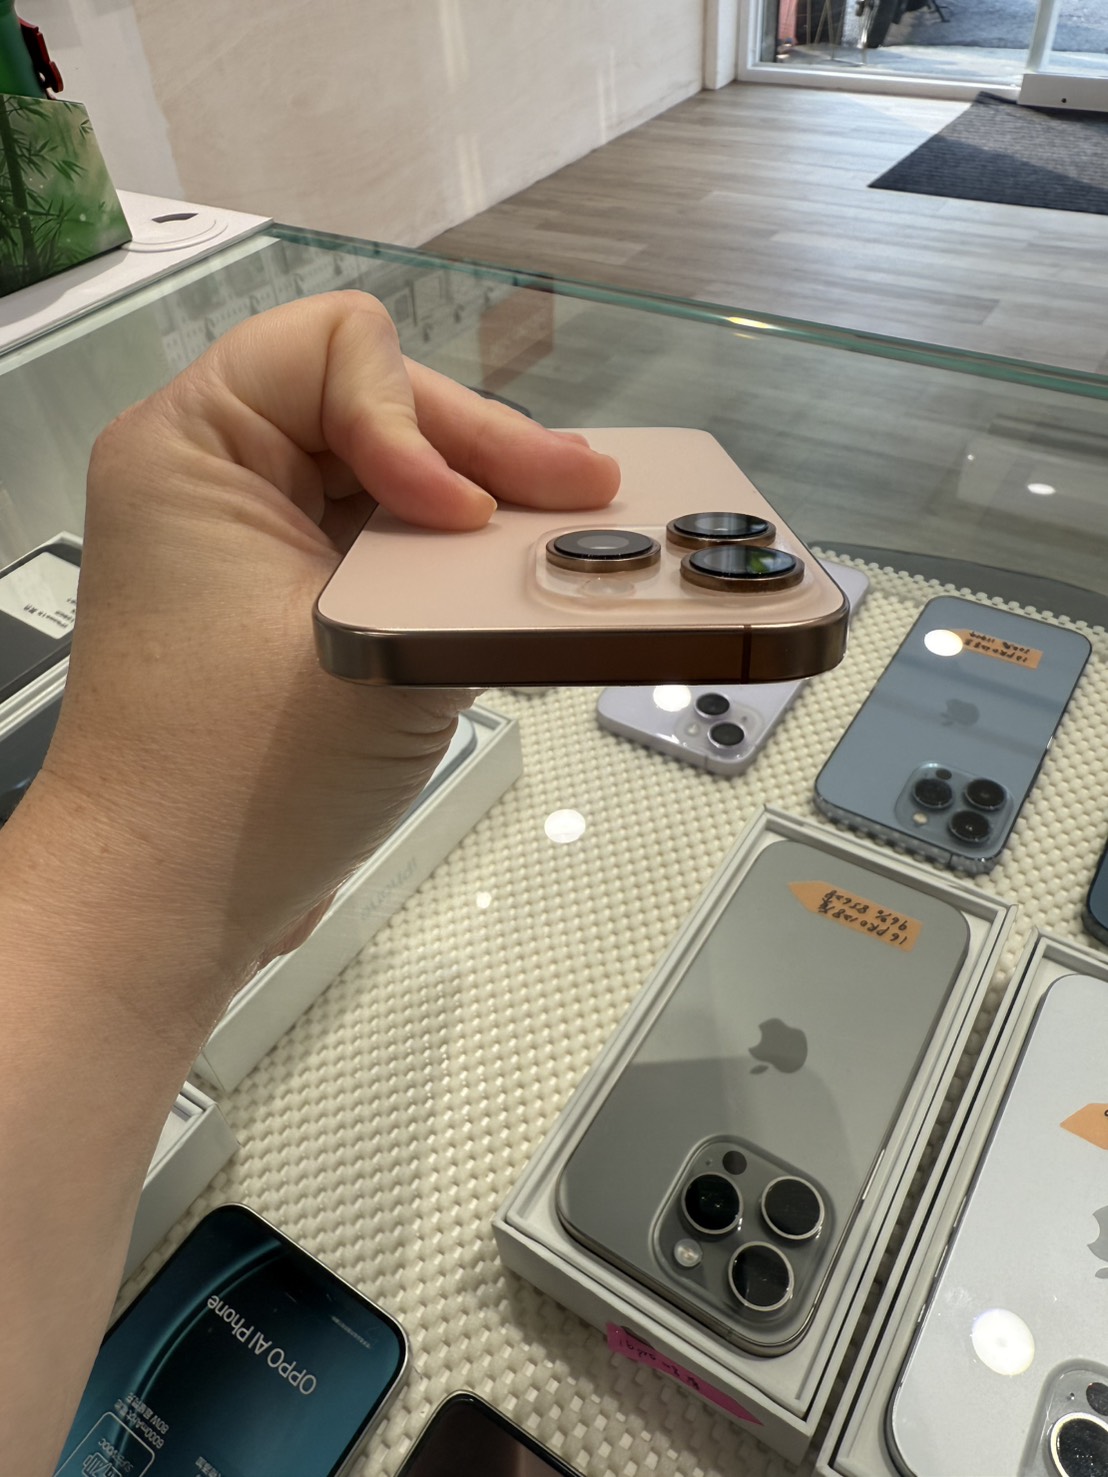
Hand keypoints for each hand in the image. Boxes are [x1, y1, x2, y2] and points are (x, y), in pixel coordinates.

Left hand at [11, 290, 619, 1034]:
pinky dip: (452, 560)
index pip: (336, 349)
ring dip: (486, 503)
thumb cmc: (239, 785)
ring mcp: (254, 541)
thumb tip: (582, 541)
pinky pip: (381, 543)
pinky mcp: (286, 602)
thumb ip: (487, 583)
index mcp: (195, 448)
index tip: (459, 517)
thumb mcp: (378, 658)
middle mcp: (219, 474)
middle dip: (488, 451)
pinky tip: (524, 582)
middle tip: (596, 492)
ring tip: (582, 533)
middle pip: (379, 403)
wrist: (163, 909)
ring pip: (392, 475)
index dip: (419, 418)